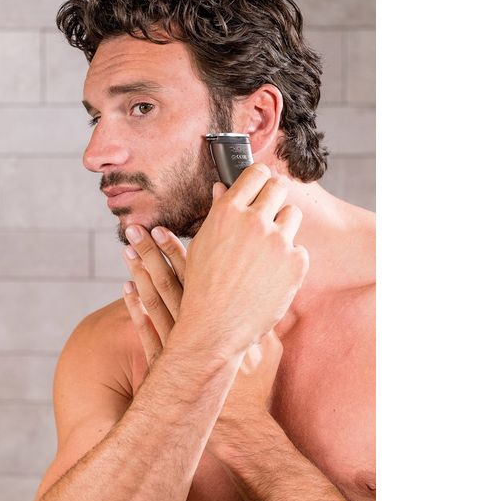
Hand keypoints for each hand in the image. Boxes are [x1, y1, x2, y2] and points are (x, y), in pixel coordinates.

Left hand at [120, 225, 288, 434]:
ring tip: (128, 251)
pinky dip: (135, 311)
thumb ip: (267, 321)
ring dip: (139, 275)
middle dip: (151, 254)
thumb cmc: (255, 391)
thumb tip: (275, 291)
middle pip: (169, 285)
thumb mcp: (269, 352)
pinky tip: (125, 290)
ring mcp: (179, 347)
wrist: (238, 428)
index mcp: (223, 321)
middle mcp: (198, 330)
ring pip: (155, 304)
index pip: (197, 279)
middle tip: (135, 230)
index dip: (178, 254)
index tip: (163, 230)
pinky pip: (146, 332)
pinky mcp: (165, 364)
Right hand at [176, 164, 308, 354]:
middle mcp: (255, 221)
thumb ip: (218, 212)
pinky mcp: (295, 263)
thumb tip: (222, 188)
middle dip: (274, 196)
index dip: (260, 177)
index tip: (261, 183)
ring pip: (292, 215)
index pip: (256, 174)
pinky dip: (289, 260)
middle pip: (279, 188)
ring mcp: (278, 242)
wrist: (216, 327)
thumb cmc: (203, 287)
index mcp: (228, 212)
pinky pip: (299, 249)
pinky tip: (271, 275)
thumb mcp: (202, 244)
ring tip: (268, 249)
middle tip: (268, 212)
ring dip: (283, 227)